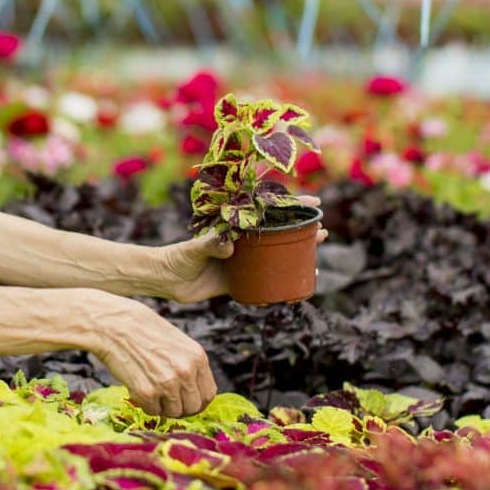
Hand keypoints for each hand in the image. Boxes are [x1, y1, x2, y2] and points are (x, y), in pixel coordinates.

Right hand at [83, 296, 216, 417]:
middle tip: (167, 402)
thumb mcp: (177, 342)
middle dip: (181, 408)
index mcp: (197, 357)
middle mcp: (186, 372)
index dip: (197, 401)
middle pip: (194, 408)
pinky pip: (152, 412)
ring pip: (174, 413)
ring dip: (163, 407)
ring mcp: (167, 384)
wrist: (114, 325)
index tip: (186, 402)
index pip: (208, 394)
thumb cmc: (142, 330)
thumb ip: (189, 365)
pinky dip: (146, 405)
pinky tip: (138, 388)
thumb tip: (193, 390)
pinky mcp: (147, 393)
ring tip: (151, 391)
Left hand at [145, 196, 327, 303]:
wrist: (166, 281)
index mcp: (234, 228)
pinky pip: (264, 282)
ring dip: (296, 255)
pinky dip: (281, 284)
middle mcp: (241, 243)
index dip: (292, 206)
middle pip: (278, 233)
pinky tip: (297, 287)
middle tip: (323, 230)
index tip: (314, 202)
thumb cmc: (178, 257)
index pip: (267, 212)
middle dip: (301, 230)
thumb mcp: (195, 248)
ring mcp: (241, 262)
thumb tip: (229, 246)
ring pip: (275, 256)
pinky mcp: (238, 283)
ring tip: (316, 255)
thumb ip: (210, 244)